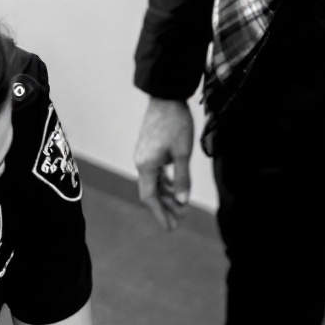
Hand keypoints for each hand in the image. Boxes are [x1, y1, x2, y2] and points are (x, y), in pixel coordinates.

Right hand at [135, 97, 194, 229]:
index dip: (160, 215)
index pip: (150, 198)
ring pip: (154, 183)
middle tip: (178, 222)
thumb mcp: (183, 152)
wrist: (166, 95)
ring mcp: (144, 156)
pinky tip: (176, 187)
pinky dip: (165, 183)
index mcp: (147, 166)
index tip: (170, 228)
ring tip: (180, 207)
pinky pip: (155, 173)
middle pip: (151, 193)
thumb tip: (183, 202)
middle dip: (165, 208)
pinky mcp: (149, 150)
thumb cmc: (176, 122)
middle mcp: (142, 163)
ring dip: (167, 196)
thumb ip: (182, 178)